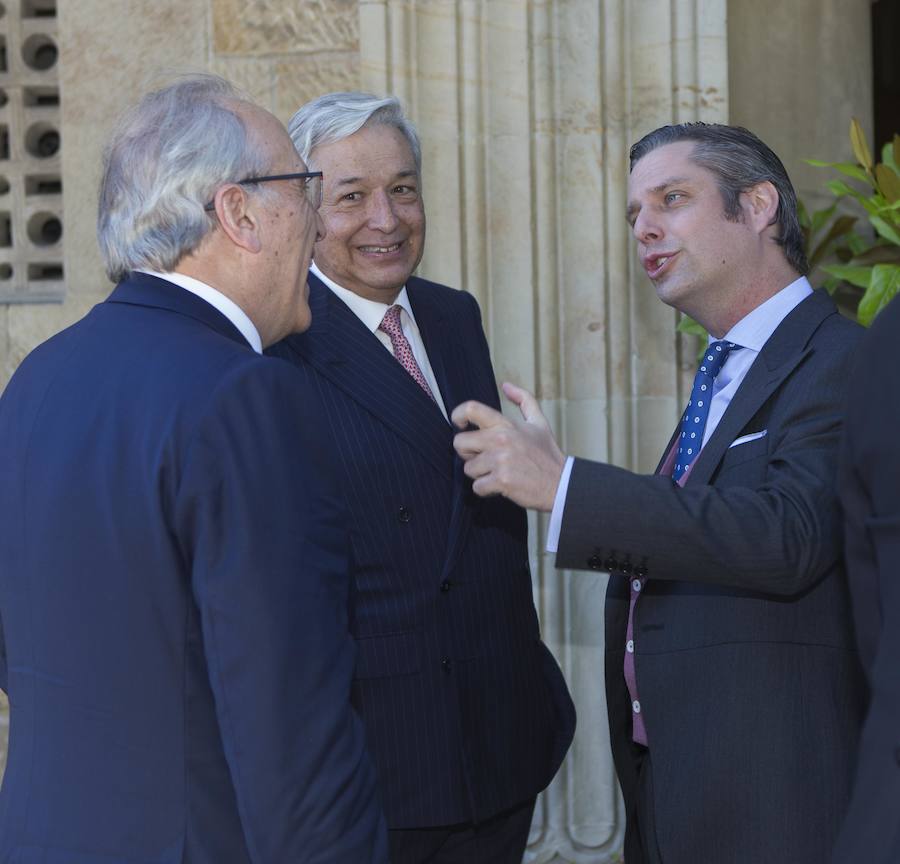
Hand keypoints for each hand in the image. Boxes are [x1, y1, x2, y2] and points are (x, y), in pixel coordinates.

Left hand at [451, 382, 564, 511]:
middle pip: (460, 442)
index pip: (471, 409)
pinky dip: (487, 489)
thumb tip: (506, 385)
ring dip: (480, 474)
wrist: (561, 484)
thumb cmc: (547, 455)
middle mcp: (501, 439)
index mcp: (506, 424)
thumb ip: (524, 400)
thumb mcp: (539, 423)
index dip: (458, 415)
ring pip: (468, 468)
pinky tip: (501, 485)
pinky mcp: (501, 480)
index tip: (460, 425)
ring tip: (499, 472)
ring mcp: (500, 460)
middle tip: (483, 458)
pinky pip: (477, 487)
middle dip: (467, 453)